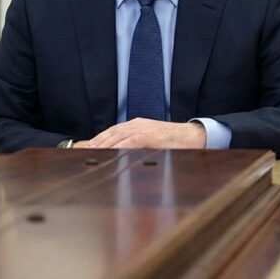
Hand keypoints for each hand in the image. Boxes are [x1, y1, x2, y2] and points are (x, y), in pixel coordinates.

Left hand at [81, 119, 206, 149]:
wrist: (193, 136)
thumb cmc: (173, 141)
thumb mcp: (152, 141)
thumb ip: (137, 145)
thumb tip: (123, 156)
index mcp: (136, 125)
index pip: (113, 131)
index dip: (100, 138)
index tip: (90, 146)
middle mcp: (137, 124)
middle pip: (112, 132)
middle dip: (99, 141)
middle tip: (87, 150)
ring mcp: (144, 129)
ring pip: (119, 135)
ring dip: (106, 144)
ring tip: (95, 152)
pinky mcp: (151, 135)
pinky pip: (133, 140)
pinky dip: (122, 145)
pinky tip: (113, 151)